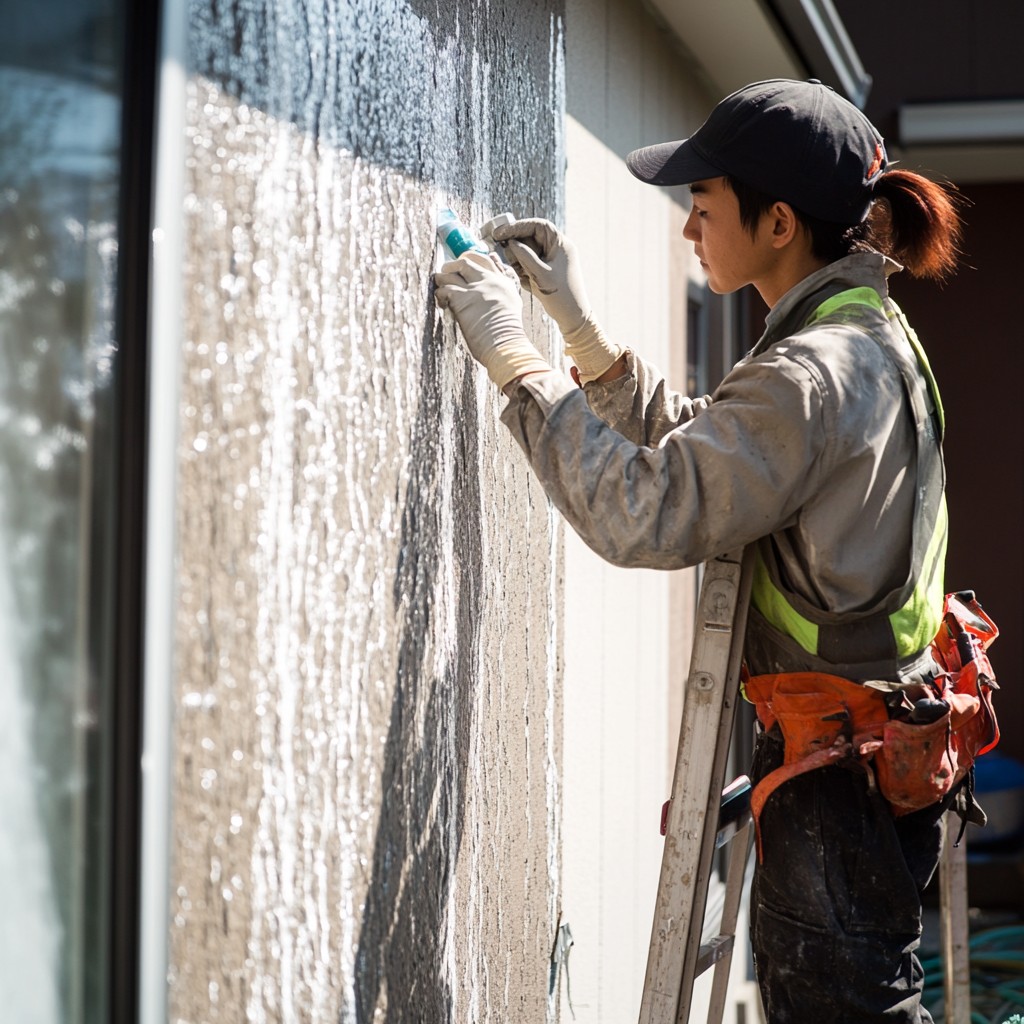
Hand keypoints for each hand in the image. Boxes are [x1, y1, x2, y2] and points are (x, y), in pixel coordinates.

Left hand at [434, 251, 550, 388]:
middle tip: (446, 272)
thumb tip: (496, 286)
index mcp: (503, 282)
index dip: (473, 259)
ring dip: (442, 278)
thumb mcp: (513, 305)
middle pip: (467, 260)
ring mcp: (475, 288)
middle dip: (453, 264)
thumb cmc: (509, 333)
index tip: (464, 264)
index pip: (487, 260)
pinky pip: (444, 288)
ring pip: (451, 271)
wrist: (506, 344)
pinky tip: (441, 302)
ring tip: (440, 287)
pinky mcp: (462, 298)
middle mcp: (489, 281)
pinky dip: (439, 294)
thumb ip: (506, 290)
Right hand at [490, 218, 589, 334]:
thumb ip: (525, 255)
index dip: (518, 226)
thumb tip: (511, 243)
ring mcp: (551, 260)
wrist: (572, 316)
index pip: (537, 226)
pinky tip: (526, 281)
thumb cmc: (561, 295)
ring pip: (528, 252)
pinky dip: (523, 269)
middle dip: (516, 244)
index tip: (502, 231)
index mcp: (560, 244)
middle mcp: (556, 249)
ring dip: (519, 260)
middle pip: (531, 238)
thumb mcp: (540, 274)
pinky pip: (530, 264)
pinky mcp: (546, 271)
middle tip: (502, 250)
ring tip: (520, 272)